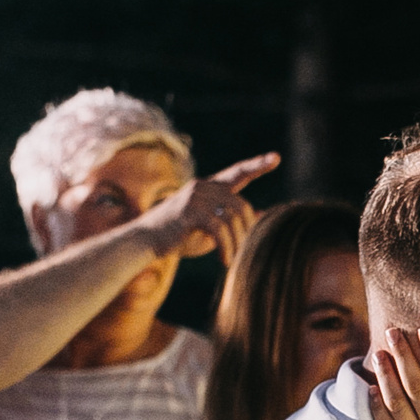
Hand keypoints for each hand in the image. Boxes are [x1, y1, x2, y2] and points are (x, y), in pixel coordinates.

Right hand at [133, 152, 273, 261]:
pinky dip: (226, 248)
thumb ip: (232, 220)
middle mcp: (203, 187)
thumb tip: (261, 214)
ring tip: (231, 260)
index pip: (237, 172)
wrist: (144, 242)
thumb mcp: (210, 229)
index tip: (276, 158)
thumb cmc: (178, 238)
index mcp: (209, 187)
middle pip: (241, 205)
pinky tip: (224, 261)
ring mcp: (195, 197)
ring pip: (232, 218)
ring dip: (236, 243)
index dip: (257, 165)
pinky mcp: (190, 212)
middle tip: (242, 251)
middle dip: (246, 231)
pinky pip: (220, 230)